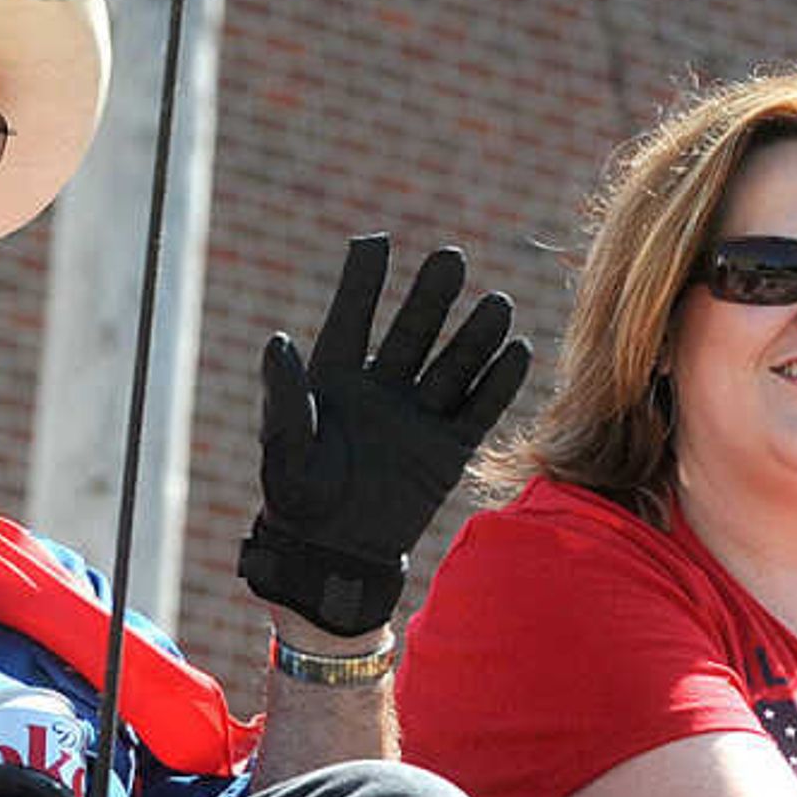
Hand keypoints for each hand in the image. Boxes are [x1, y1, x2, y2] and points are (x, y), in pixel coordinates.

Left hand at [239, 235, 529, 635]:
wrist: (331, 554)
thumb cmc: (296, 498)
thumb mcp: (283, 447)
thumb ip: (285, 397)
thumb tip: (277, 341)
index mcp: (335, 379)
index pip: (352, 318)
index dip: (362, 281)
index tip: (374, 242)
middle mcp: (382, 388)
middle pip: (413, 331)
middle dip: (431, 297)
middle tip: (450, 259)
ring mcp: (418, 416)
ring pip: (453, 364)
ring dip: (475, 335)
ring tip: (496, 304)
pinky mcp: (447, 449)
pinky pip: (478, 409)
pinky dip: (499, 384)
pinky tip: (518, 351)